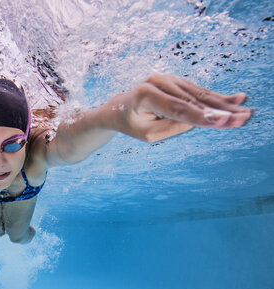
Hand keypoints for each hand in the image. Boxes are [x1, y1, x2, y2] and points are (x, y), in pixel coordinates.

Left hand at [115, 74, 250, 141]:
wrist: (119, 108)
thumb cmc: (131, 123)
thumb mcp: (147, 133)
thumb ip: (172, 127)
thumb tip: (199, 119)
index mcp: (145, 94)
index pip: (177, 108)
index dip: (201, 116)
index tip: (222, 121)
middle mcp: (157, 81)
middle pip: (192, 100)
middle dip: (218, 111)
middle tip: (241, 119)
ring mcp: (168, 79)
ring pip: (199, 94)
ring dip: (223, 105)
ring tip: (244, 113)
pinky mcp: (177, 82)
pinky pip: (198, 91)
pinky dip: (217, 97)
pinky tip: (237, 100)